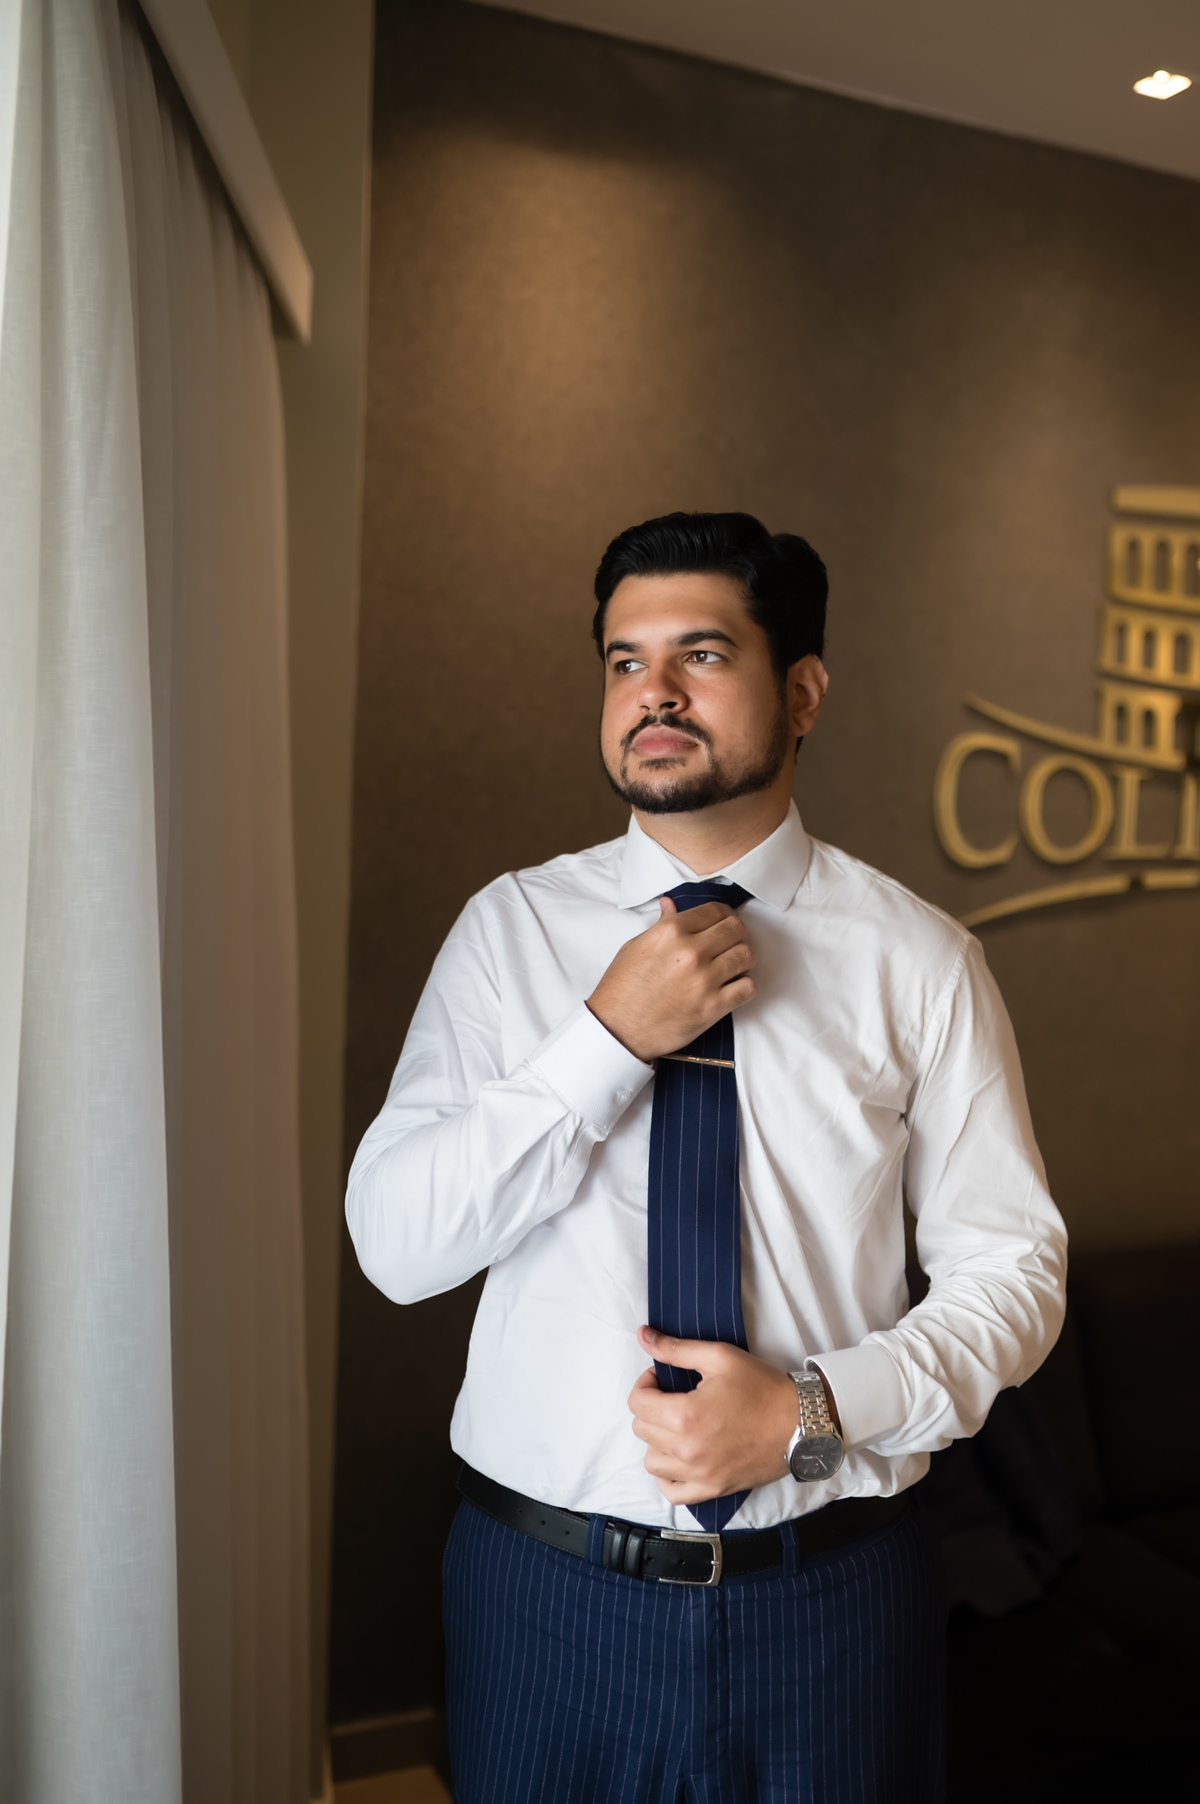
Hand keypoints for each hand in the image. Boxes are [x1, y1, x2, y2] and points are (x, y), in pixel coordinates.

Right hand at [587, 897, 754, 1061]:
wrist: (618, 1030)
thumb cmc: (622, 988)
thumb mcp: (635, 947)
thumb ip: (661, 924)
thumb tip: (671, 904)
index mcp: (671, 932)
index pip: (715, 910)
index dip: (724, 914)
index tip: (724, 920)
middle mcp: (692, 951)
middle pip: (736, 929)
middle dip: (736, 933)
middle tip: (730, 942)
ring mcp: (705, 980)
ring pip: (746, 955)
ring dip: (742, 958)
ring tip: (732, 965)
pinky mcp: (713, 1007)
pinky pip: (748, 987)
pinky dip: (744, 985)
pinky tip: (732, 986)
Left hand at [627, 1326, 798, 1503]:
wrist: (800, 1421)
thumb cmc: (762, 1388)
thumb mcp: (719, 1357)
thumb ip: (676, 1349)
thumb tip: (643, 1335)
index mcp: (686, 1415)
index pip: (637, 1403)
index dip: (645, 1383)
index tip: (662, 1378)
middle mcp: (688, 1450)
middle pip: (642, 1430)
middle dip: (651, 1408)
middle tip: (672, 1397)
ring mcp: (700, 1474)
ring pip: (652, 1462)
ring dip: (657, 1441)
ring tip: (677, 1426)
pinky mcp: (713, 1489)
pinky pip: (672, 1493)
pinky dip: (668, 1477)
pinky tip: (679, 1458)